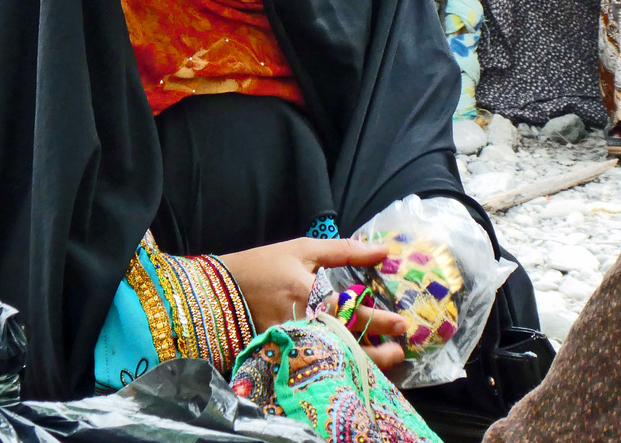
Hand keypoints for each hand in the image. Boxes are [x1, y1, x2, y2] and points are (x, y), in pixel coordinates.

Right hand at [220, 237, 406, 372]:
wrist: (219, 291)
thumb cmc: (263, 265)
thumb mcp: (302, 249)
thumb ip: (344, 250)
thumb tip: (382, 250)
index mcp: (307, 293)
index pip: (351, 311)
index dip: (379, 320)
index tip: (401, 324)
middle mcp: (301, 323)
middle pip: (345, 344)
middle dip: (377, 352)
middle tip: (401, 351)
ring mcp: (290, 345)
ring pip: (333, 360)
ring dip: (362, 365)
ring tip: (385, 363)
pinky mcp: (280, 358)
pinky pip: (315, 367)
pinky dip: (337, 369)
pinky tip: (354, 370)